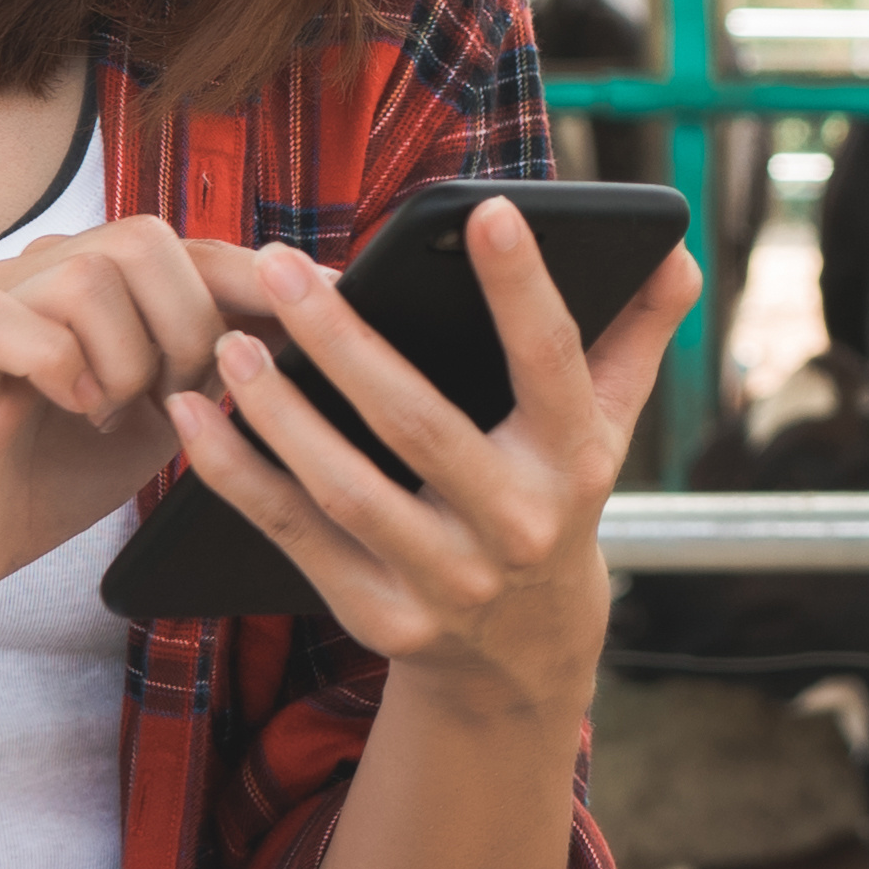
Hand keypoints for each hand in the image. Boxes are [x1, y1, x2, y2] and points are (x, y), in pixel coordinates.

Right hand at [0, 212, 267, 647]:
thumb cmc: (51, 475)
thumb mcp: (163, 413)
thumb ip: (217, 363)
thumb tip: (307, 324)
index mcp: (99, 280)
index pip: (194, 248)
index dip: (260, 277)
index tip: (330, 298)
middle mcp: (46, 269)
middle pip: (148, 241)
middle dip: (186, 328)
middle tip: (169, 398)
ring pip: (95, 277)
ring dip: (125, 360)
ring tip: (108, 412)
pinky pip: (29, 325)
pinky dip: (67, 375)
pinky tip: (71, 412)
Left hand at [166, 196, 699, 728]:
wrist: (523, 657)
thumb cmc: (554, 500)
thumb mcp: (606, 428)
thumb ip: (635, 335)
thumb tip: (674, 248)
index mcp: (574, 462)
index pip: (551, 363)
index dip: (523, 289)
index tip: (486, 211)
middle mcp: (515, 527)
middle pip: (419, 425)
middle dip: (346, 343)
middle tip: (282, 268)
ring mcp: (444, 582)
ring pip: (345, 489)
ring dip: (279, 413)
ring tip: (232, 342)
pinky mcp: (380, 617)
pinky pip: (293, 535)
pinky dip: (237, 476)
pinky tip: (194, 417)